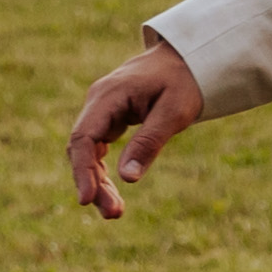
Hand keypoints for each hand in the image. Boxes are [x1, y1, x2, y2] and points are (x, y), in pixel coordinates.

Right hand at [67, 35, 205, 219]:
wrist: (189, 57)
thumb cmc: (185, 81)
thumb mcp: (174, 112)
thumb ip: (150, 142)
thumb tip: (128, 179)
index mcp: (108, 95)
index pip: (83, 137)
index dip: (82, 171)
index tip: (87, 199)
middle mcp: (98, 102)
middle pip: (82, 149)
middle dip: (93, 184)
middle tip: (113, 214)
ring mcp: (102, 110)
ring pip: (89, 152)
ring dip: (98, 182)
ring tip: (115, 212)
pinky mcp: (110, 118)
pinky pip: (98, 149)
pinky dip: (104, 171)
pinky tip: (112, 192)